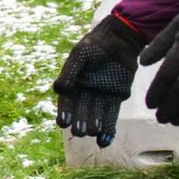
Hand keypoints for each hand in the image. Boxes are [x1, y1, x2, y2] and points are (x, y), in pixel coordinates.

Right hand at [52, 13, 146, 145]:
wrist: (119, 39)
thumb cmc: (95, 45)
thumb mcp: (80, 54)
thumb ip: (70, 71)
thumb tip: (59, 90)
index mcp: (73, 84)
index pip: (67, 102)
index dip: (65, 112)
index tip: (63, 123)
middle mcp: (85, 92)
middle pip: (82, 111)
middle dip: (80, 121)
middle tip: (80, 131)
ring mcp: (102, 96)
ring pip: (97, 115)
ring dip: (95, 126)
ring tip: (94, 133)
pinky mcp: (117, 97)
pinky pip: (112, 115)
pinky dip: (109, 128)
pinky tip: (105, 140)